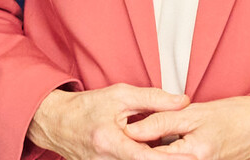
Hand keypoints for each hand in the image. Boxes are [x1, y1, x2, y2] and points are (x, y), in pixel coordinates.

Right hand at [30, 84, 190, 159]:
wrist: (57, 123)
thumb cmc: (87, 107)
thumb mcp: (120, 95)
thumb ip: (153, 99)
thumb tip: (182, 102)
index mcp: (109, 141)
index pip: (145, 157)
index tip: (192, 158)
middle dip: (166, 158)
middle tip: (191, 155)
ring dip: (154, 157)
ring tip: (170, 149)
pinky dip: (143, 158)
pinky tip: (151, 150)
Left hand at [124, 96, 249, 159]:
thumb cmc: (233, 115)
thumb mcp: (194, 113)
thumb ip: (161, 121)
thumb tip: (131, 130)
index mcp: (193, 155)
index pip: (151, 157)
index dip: (133, 148)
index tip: (119, 139)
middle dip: (145, 153)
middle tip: (129, 144)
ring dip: (157, 153)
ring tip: (150, 143)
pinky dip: (170, 155)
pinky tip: (166, 147)